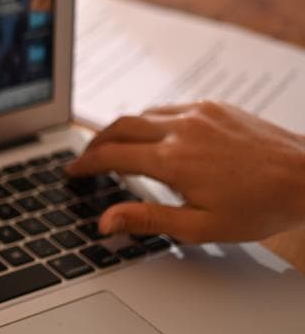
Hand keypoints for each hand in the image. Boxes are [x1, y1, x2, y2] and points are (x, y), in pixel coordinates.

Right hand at [66, 101, 304, 242]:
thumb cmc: (261, 207)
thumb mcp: (200, 227)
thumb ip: (147, 219)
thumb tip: (106, 221)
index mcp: (172, 160)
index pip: (111, 156)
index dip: (85, 165)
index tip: (71, 172)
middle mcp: (181, 129)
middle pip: (118, 127)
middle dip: (94, 143)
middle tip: (84, 159)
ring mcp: (198, 113)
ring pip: (141, 114)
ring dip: (120, 130)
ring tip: (112, 147)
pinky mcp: (214, 106)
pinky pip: (168, 108)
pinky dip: (149, 121)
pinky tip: (152, 136)